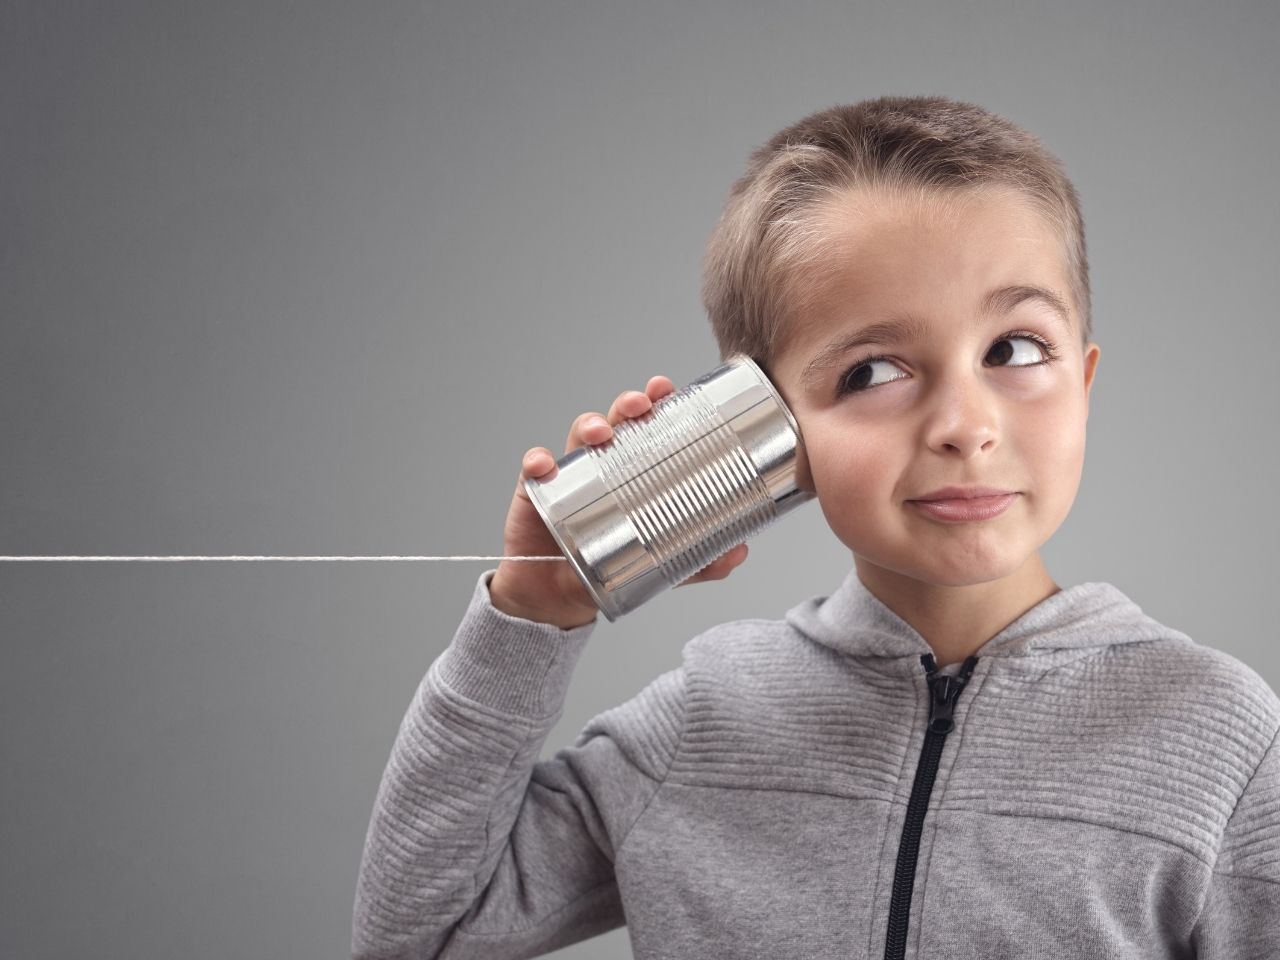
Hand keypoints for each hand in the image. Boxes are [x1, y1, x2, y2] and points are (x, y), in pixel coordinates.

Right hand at [489, 375, 749, 626]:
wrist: (561, 593)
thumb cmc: (612, 564)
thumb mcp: (664, 566)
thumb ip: (700, 561)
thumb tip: (738, 552)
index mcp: (635, 468)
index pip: (648, 426)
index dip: (656, 401)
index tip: (667, 389)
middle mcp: (605, 461)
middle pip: (617, 420)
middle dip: (628, 404)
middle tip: (640, 406)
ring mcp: (571, 472)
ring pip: (579, 435)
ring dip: (589, 424)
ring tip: (600, 434)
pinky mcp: (537, 489)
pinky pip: (534, 468)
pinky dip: (537, 462)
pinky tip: (543, 465)